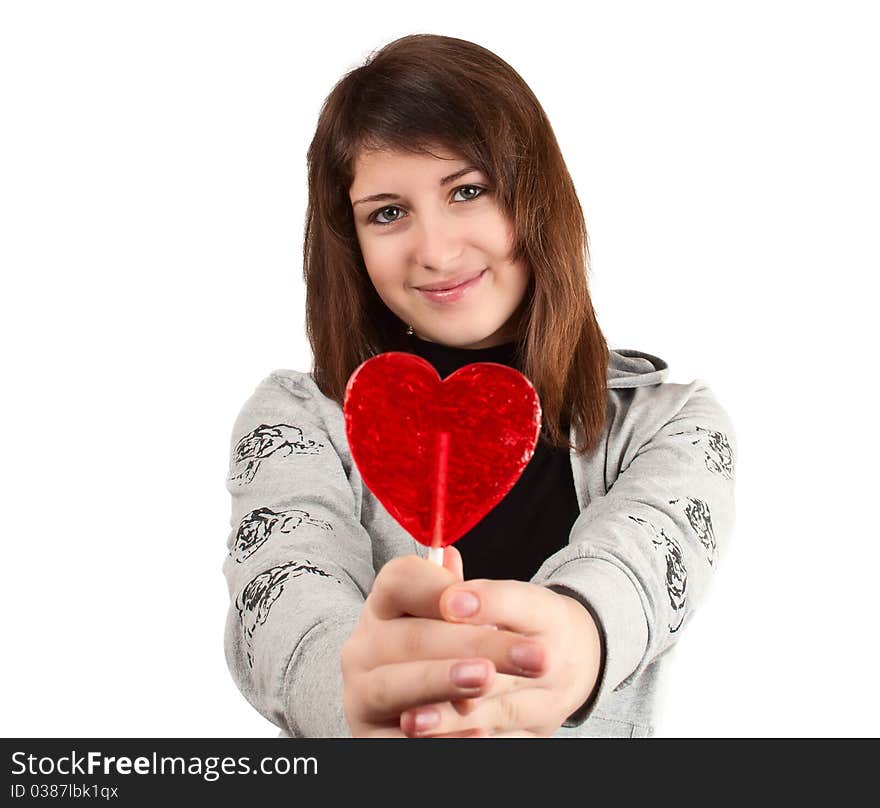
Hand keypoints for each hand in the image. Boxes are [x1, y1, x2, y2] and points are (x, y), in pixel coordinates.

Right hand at [340, 548, 546, 736]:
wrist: (424, 713)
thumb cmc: (444, 654)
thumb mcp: (453, 621)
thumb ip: (459, 594)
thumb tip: (451, 557)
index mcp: (384, 607)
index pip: (400, 580)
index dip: (436, 587)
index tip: (472, 599)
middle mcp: (364, 647)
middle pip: (414, 636)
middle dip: (475, 643)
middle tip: (531, 654)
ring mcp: (360, 694)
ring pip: (397, 685)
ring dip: (443, 681)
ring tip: (487, 679)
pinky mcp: (367, 739)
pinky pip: (398, 741)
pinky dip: (439, 738)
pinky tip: (477, 732)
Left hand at [399, 579, 603, 737]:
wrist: (571, 663)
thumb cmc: (521, 623)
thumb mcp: (507, 596)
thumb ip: (466, 581)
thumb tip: (440, 557)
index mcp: (548, 614)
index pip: (522, 603)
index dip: (488, 601)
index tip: (450, 601)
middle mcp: (556, 658)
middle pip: (510, 664)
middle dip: (463, 667)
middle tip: (416, 670)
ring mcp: (549, 703)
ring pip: (500, 711)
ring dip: (453, 718)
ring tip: (412, 720)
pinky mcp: (536, 735)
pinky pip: (500, 742)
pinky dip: (465, 743)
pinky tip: (431, 743)